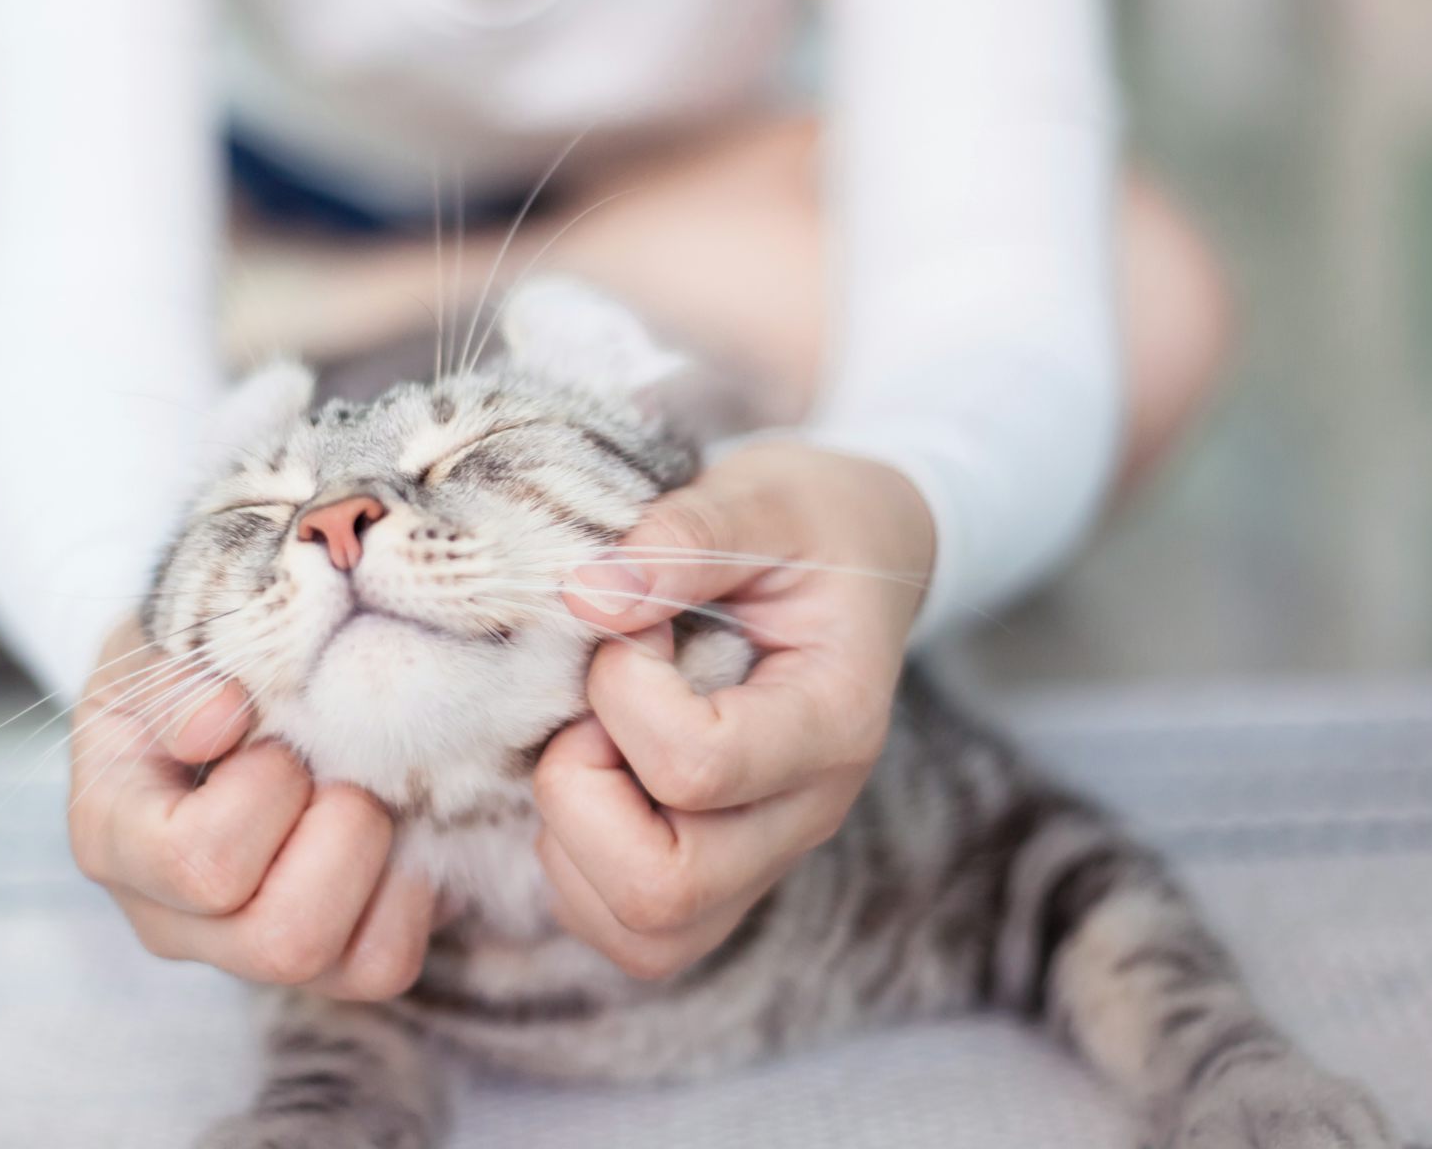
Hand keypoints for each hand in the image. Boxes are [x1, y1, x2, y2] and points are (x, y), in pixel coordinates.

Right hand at [67, 618, 433, 999]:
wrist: (226, 683)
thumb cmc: (192, 662)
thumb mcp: (165, 640)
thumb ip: (177, 673)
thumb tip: (219, 717)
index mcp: (114, 839)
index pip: (198, 861)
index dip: (265, 790)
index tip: (269, 729)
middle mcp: (172, 920)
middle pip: (281, 941)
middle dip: (343, 834)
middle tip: (339, 769)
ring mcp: (246, 953)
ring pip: (351, 969)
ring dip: (384, 864)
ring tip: (369, 795)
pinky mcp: (320, 964)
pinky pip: (387, 964)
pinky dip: (413, 892)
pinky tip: (394, 830)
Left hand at [533, 442, 934, 978]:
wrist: (858, 559)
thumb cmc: (811, 527)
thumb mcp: (765, 499)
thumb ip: (684, 537)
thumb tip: (585, 597)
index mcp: (832, 723)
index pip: (698, 767)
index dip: (623, 692)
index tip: (630, 623)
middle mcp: (805, 816)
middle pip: (663, 887)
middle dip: (580, 788)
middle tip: (587, 706)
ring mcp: (762, 860)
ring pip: (639, 930)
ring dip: (573, 836)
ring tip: (591, 740)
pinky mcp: (717, 879)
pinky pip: (626, 931)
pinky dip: (577, 865)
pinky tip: (593, 773)